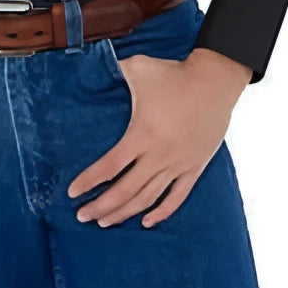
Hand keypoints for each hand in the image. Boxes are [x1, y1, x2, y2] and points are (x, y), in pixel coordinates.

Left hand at [66, 46, 251, 227]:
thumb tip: (90, 66)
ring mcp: (179, 164)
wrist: (215, 81)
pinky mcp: (195, 167)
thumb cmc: (174, 74)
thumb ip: (111, 70)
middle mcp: (159, 155)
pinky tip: (147, 222)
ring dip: (125, 213)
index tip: (72, 192)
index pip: (109, 167)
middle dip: (101, 206)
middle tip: (82, 216)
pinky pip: (178, 197)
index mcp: (141, 135)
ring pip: (148, 198)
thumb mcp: (138, 68)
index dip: (89, 182)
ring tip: (105, 222)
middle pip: (125, 191)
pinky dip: (162, 212)